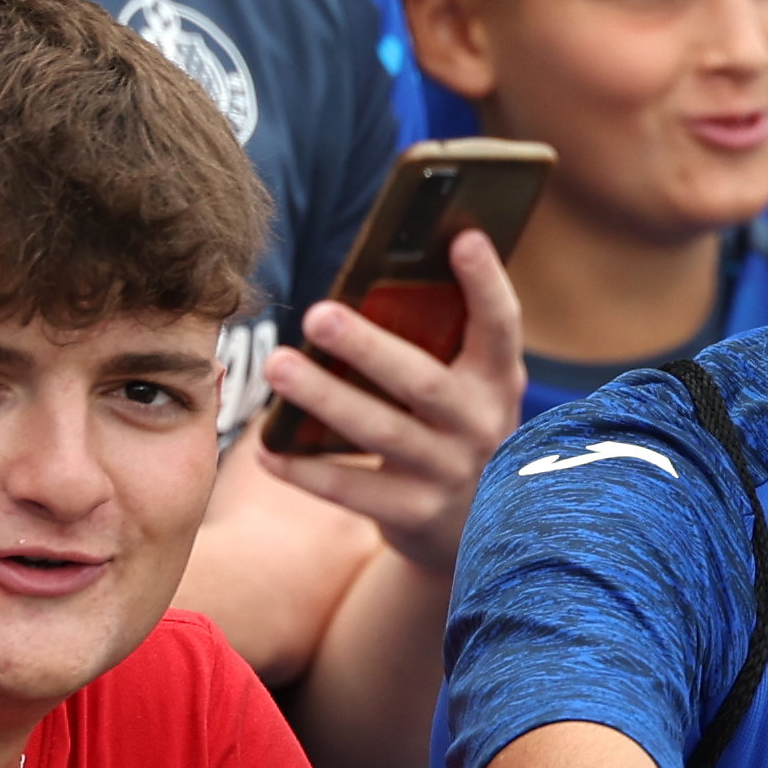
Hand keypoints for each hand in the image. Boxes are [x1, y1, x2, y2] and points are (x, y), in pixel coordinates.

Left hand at [252, 229, 529, 571]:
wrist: (478, 530)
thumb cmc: (452, 429)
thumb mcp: (466, 388)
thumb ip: (437, 343)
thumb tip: (371, 283)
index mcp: (497, 380)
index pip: (501, 326)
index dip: (486, 283)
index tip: (463, 238)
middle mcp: (482, 426)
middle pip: (423, 383)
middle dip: (370, 348)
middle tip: (318, 314)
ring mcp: (450, 474)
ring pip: (382, 433)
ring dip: (326, 398)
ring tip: (278, 365)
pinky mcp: (416, 515)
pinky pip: (352, 490)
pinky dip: (306, 471)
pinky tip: (266, 448)